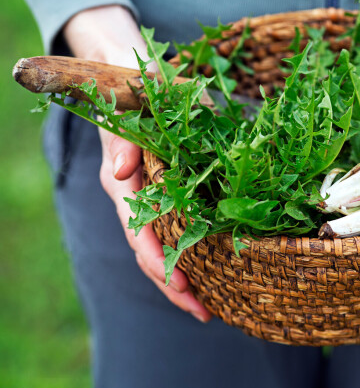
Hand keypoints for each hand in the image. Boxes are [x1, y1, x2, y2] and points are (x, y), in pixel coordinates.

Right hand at [63, 5, 210, 321]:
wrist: (126, 77)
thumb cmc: (135, 86)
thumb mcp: (132, 99)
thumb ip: (127, 130)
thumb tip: (124, 168)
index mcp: (122, 177)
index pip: (136, 226)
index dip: (156, 255)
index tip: (177, 279)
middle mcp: (132, 194)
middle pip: (147, 249)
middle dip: (172, 282)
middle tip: (201, 310)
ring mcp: (146, 198)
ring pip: (157, 250)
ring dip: (179, 281)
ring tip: (206, 309)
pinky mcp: (162, 196)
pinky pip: (170, 234)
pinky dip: (186, 258)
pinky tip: (208, 278)